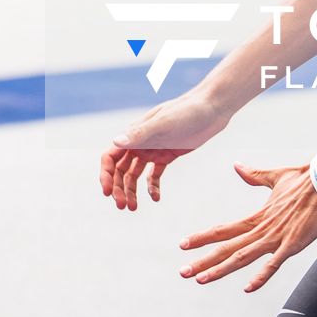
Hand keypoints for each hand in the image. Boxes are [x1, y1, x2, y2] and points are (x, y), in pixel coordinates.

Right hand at [99, 91, 227, 210]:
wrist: (211, 109)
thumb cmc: (186, 112)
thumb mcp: (164, 124)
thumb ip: (140, 134)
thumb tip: (115, 141)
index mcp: (134, 134)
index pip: (110, 157)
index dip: (106, 175)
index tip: (107, 193)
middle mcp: (139, 143)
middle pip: (120, 170)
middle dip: (118, 188)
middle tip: (123, 206)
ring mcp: (153, 150)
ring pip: (134, 174)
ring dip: (131, 191)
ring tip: (134, 208)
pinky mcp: (167, 155)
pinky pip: (154, 175)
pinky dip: (152, 187)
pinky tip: (156, 198)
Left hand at [177, 162, 316, 292]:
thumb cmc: (304, 178)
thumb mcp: (274, 177)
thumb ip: (254, 175)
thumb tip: (237, 166)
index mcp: (258, 216)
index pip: (223, 230)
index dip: (202, 237)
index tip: (184, 244)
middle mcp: (262, 228)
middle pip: (226, 247)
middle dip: (203, 261)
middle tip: (182, 271)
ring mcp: (276, 237)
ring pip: (242, 256)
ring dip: (220, 269)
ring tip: (200, 279)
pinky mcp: (293, 243)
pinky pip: (273, 264)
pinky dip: (260, 276)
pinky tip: (247, 287)